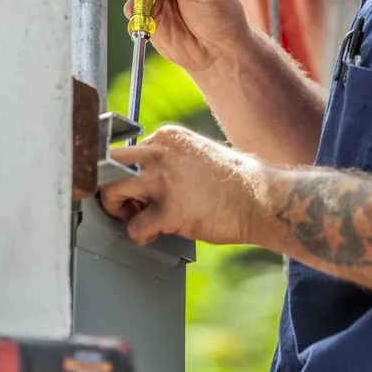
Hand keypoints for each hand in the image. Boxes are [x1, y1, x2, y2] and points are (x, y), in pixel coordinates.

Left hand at [101, 125, 265, 245]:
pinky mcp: (168, 211)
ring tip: (133, 217)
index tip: (141, 189)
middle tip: (127, 203)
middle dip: (111, 185)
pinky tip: (155, 234)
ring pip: (111, 190)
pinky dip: (140, 235)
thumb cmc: (237, 181)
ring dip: (115, 208)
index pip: (128, 151)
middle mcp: (161, 153)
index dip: (131, 173)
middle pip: (109, 164)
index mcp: (170, 136)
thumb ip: (172, 160)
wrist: (261, 199)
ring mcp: (163, 180)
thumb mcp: (200, 154)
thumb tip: (148, 178)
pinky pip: (134, 227)